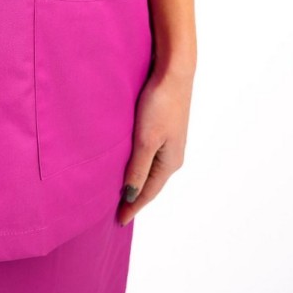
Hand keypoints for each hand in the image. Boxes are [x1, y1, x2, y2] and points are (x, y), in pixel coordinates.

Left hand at [117, 63, 192, 225]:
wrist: (174, 72)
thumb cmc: (160, 104)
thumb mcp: (146, 139)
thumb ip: (138, 168)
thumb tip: (130, 195)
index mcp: (170, 162)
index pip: (148, 192)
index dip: (133, 206)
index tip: (119, 220)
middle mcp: (172, 154)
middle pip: (151, 183)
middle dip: (135, 197)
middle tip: (118, 211)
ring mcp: (169, 140)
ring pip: (150, 168)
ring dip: (136, 180)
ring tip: (121, 190)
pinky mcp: (163, 127)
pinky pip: (150, 154)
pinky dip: (139, 163)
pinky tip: (130, 161)